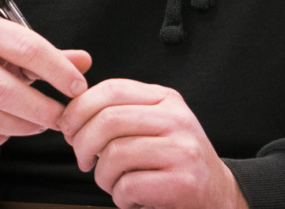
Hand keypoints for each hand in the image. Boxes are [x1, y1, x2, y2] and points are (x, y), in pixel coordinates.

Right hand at [0, 4, 91, 150]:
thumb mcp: (0, 29)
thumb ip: (41, 48)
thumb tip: (84, 62)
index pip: (26, 48)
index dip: (57, 70)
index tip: (78, 87)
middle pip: (6, 92)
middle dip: (43, 109)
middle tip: (63, 118)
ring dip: (22, 127)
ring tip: (40, 124)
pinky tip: (8, 130)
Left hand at [58, 78, 247, 208]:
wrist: (217, 192)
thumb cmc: (175, 159)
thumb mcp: (155, 124)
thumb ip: (122, 113)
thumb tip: (72, 115)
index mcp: (165, 98)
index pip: (112, 89)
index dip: (80, 108)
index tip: (67, 127)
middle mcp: (175, 118)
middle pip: (108, 120)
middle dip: (82, 143)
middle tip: (83, 160)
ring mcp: (181, 149)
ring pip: (114, 155)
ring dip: (102, 176)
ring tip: (112, 182)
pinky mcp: (182, 182)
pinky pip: (128, 186)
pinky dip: (119, 197)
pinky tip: (131, 197)